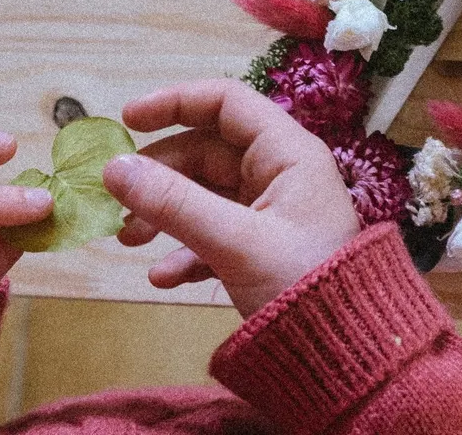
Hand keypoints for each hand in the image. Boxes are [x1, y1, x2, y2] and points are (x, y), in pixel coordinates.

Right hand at [103, 79, 360, 317]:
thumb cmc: (302, 286)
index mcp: (287, 154)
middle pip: (206, 152)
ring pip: (205, 196)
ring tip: (129, 241)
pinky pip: (215, 236)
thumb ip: (173, 204)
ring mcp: (272, 214)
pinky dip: (185, 251)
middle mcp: (280, 175)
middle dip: (159, 175)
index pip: (225, 103)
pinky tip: (161, 277)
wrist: (348, 359)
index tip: (127, 120)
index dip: (175, 103)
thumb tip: (113, 169)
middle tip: (118, 201)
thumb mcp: (234, 242)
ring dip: (164, 214)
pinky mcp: (264, 252)